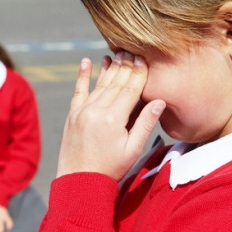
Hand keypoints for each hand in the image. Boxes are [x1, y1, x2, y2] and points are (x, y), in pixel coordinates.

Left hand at [58, 52, 164, 179]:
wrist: (79, 182)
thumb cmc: (110, 169)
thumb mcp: (133, 149)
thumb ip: (145, 123)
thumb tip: (159, 101)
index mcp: (113, 119)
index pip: (130, 89)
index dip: (139, 73)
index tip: (145, 58)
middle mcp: (96, 111)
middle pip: (115, 82)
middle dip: (126, 65)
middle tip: (134, 49)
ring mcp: (82, 112)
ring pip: (99, 84)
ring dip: (109, 67)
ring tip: (117, 53)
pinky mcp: (72, 116)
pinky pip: (78, 91)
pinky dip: (83, 76)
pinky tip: (86, 62)